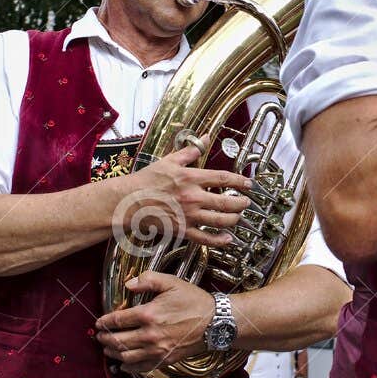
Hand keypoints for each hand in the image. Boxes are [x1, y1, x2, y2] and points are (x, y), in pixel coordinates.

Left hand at [94, 271, 216, 369]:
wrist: (215, 322)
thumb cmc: (194, 301)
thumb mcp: (171, 282)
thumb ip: (147, 280)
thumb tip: (127, 284)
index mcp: (149, 314)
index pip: (118, 320)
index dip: (104, 322)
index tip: (98, 323)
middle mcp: (150, 335)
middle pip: (118, 341)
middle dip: (105, 339)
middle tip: (99, 337)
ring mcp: (157, 350)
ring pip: (126, 356)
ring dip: (113, 353)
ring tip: (107, 349)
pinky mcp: (165, 360)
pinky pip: (141, 368)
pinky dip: (129, 368)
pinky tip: (123, 365)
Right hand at [116, 145, 251, 249]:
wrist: (128, 201)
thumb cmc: (146, 181)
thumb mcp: (169, 161)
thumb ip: (189, 150)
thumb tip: (204, 137)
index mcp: (190, 178)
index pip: (222, 178)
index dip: (239, 181)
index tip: (248, 184)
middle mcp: (192, 197)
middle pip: (226, 203)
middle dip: (241, 203)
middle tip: (246, 203)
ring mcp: (188, 215)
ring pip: (220, 221)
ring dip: (234, 220)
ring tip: (238, 217)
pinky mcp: (182, 230)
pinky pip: (205, 238)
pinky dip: (219, 240)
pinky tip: (227, 239)